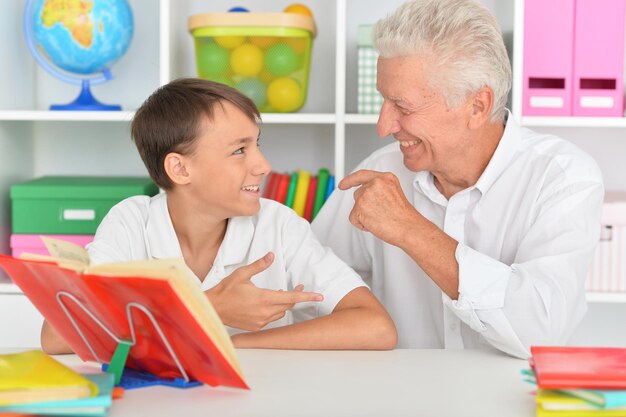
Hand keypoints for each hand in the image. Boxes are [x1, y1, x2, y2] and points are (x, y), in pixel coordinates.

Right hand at [206, 252, 323, 330]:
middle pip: (288, 305)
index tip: (320, 296)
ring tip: (280, 293)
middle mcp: (265, 312)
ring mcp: (261, 321)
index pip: (292, 297)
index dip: (307, 296)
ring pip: (281, 312)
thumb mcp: (242, 274)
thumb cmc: (226, 290)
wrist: (213, 309)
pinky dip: (274, 310)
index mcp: (264, 298)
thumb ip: (259, 265)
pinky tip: (268, 303)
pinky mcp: (256, 327)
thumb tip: (272, 255)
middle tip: (299, 286)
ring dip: (284, 303)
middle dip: (296, 296)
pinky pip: (272, 318)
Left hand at [339, 169, 420, 245]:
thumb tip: (366, 195)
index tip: (342, 184)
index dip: (350, 180)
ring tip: (380, 218)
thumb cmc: (404, 216)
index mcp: (386, 178)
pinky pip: (353, 218)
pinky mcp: (360, 207)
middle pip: (358, 194)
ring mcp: (367, 194)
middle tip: (381, 214)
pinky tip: (375, 224)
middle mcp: (375, 183)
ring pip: (356, 206)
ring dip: (365, 215)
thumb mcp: (394, 193)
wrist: (408, 228)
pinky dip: (361, 224)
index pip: (362, 175)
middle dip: (365, 206)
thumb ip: (379, 189)